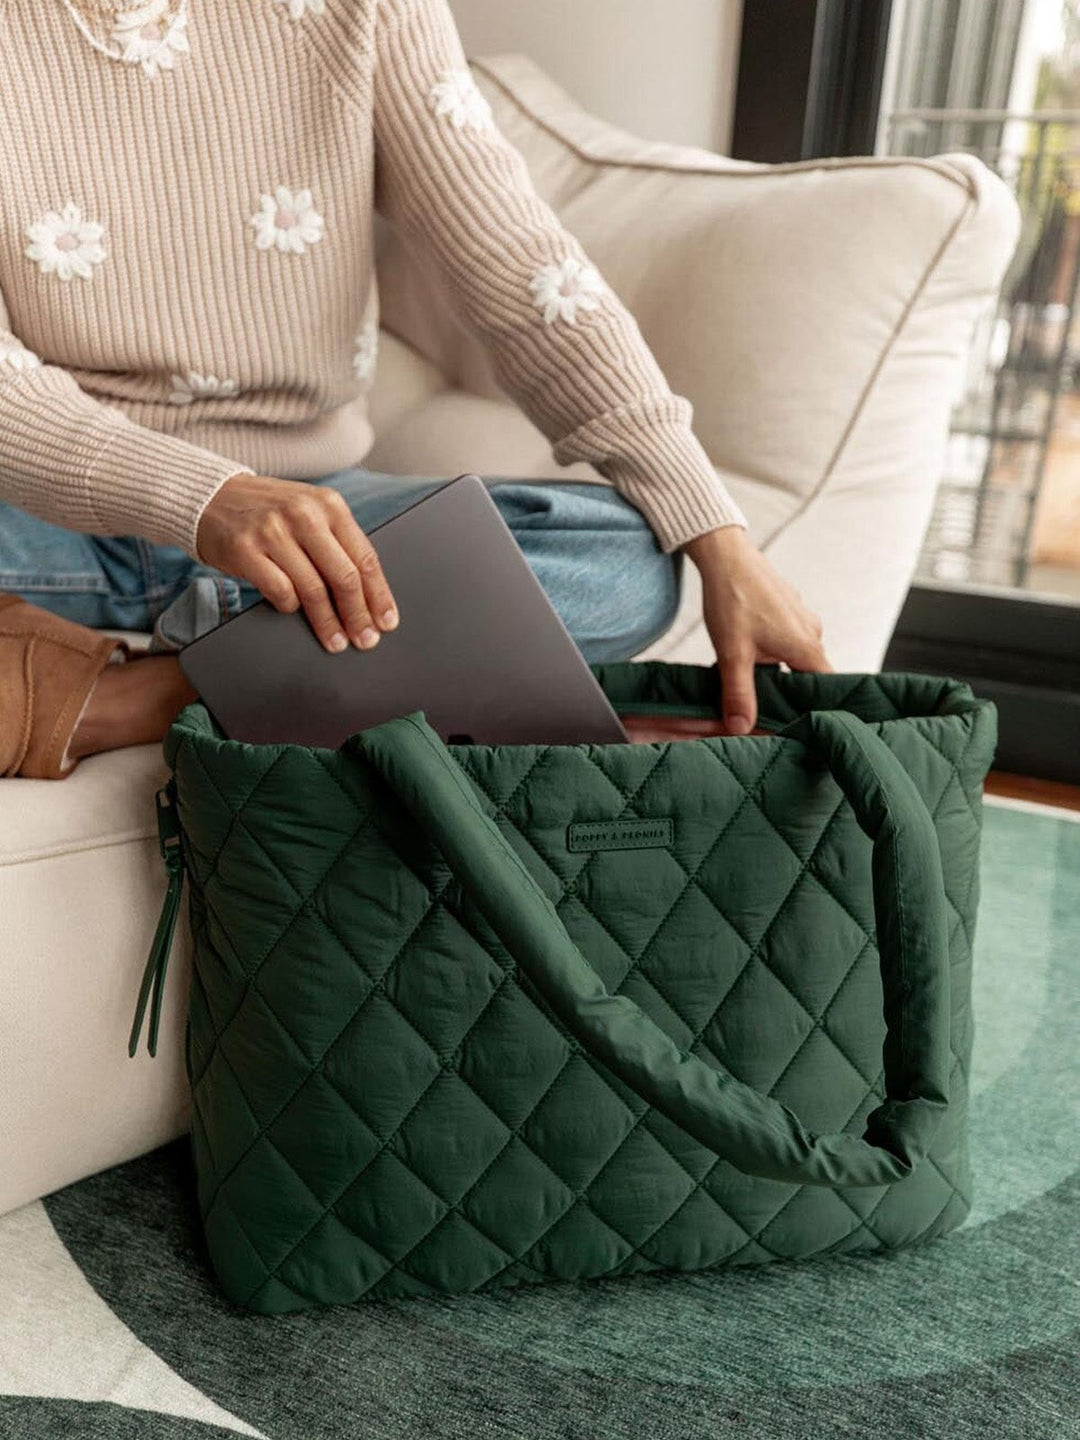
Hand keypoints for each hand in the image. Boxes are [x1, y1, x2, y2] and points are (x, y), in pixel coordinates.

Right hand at [195, 474, 398, 653]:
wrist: (211, 496)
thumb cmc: (267, 512)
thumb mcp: (308, 513)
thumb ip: (335, 543)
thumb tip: (367, 596)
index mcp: (328, 505)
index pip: (364, 557)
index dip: (379, 595)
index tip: (386, 621)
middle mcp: (303, 514)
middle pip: (343, 577)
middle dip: (358, 615)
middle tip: (365, 640)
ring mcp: (273, 531)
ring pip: (314, 589)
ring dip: (327, 623)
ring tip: (335, 642)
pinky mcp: (246, 550)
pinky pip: (280, 591)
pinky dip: (290, 606)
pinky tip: (291, 609)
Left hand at [681, 525, 832, 732]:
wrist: (725, 556)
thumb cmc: (732, 600)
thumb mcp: (732, 654)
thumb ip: (739, 694)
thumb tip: (742, 729)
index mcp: (808, 647)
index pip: (826, 690)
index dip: (815, 710)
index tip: (799, 728)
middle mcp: (812, 633)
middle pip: (810, 677)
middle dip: (789, 695)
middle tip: (767, 713)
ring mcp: (802, 620)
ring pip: (795, 659)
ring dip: (777, 674)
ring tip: (753, 686)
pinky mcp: (788, 611)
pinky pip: (787, 641)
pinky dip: (773, 654)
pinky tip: (750, 658)